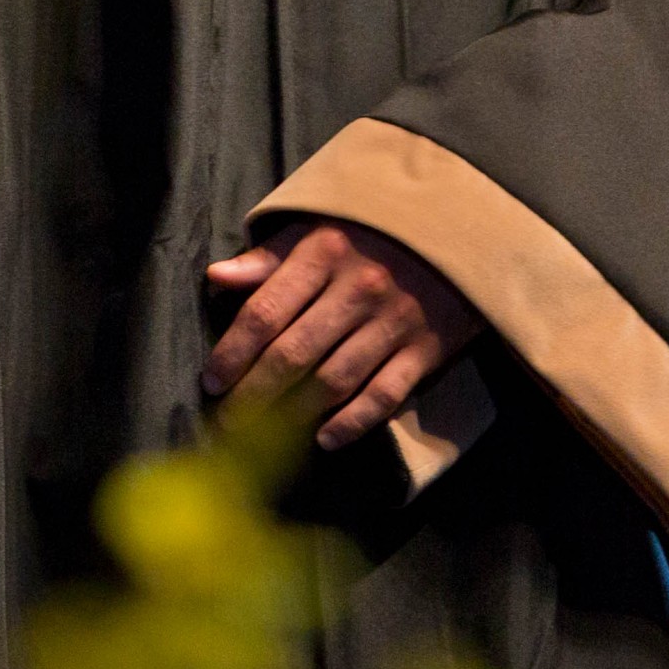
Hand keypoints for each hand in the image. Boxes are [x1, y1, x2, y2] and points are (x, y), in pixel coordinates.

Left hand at [202, 213, 483, 451]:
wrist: (458, 229)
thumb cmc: (372, 231)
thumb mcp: (318, 229)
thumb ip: (268, 258)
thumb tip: (215, 278)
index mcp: (323, 252)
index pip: (266, 311)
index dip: (233, 351)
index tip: (211, 380)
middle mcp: (357, 288)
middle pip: (293, 352)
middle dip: (253, 393)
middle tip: (227, 422)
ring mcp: (393, 321)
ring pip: (333, 379)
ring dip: (293, 414)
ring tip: (264, 437)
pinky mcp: (425, 349)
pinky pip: (383, 396)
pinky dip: (352, 423)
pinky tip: (324, 439)